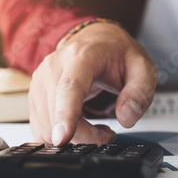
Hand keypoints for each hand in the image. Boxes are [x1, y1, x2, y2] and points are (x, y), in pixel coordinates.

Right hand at [29, 23, 157, 145]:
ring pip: (46, 126)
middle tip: (108, 133)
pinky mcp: (34, 95)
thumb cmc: (117, 53)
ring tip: (97, 127)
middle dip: (84, 136)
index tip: (63, 138)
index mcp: (82, 56)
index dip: (66, 115)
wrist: (95, 39)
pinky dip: (60, 136)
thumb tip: (126, 118)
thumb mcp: (143, 68)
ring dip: (73, 137)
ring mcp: (40, 81)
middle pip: (57, 114)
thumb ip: (140, 92)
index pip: (70, 87)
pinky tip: (79, 127)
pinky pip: (41, 128)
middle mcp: (54, 66)